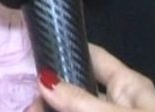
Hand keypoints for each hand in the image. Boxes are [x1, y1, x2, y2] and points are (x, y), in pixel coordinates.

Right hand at [24, 44, 154, 111]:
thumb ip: (81, 101)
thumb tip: (44, 78)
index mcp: (129, 87)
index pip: (93, 58)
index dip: (66, 50)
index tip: (32, 51)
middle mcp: (116, 105)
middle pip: (75, 92)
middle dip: (48, 96)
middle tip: (25, 105)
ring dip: (48, 111)